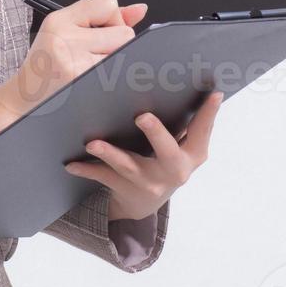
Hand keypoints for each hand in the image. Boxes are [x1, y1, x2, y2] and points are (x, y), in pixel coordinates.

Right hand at [0, 0, 146, 137]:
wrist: (21, 101)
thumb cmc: (46, 65)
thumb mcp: (66, 32)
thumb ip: (103, 18)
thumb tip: (140, 10)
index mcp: (59, 19)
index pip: (108, 2)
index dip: (112, 18)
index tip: (100, 30)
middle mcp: (65, 37)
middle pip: (124, 32)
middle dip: (116, 44)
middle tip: (94, 54)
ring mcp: (73, 61)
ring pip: (124, 55)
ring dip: (115, 63)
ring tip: (91, 68)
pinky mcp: (81, 82)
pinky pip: (116, 76)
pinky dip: (111, 80)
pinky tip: (92, 83)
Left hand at [63, 89, 223, 221]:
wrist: (144, 203)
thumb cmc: (164, 161)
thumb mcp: (182, 147)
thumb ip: (186, 123)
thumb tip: (187, 82)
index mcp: (192, 155)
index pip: (203, 132)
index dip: (209, 114)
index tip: (214, 93)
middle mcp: (174, 171)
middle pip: (167, 153)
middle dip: (156, 134)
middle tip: (142, 116)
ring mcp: (149, 182)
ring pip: (128, 166)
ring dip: (110, 153)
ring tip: (93, 143)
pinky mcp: (125, 189)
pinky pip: (104, 177)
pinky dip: (87, 169)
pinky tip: (71, 164)